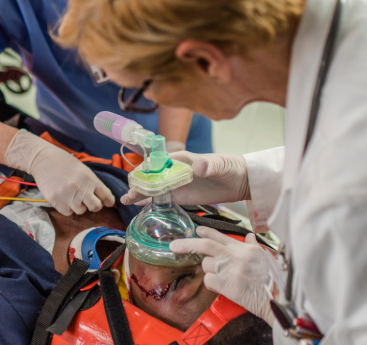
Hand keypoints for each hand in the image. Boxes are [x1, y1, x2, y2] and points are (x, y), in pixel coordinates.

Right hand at [5, 130, 114, 215]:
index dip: (109, 201)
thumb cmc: (64, 162)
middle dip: (94, 205)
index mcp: (90, 178)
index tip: (107, 203)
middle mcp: (80, 188)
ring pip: (81, 211)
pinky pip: (67, 212)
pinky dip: (67, 208)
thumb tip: (102, 197)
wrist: (43, 159)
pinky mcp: (56, 201)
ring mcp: (68, 196)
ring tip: (72, 197)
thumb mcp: (83, 169)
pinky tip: (64, 199)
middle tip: (88, 201)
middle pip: (96, 207)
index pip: (106, 195)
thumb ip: (92, 183)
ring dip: (79, 206)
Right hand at [121, 151, 248, 205]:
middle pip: (152, 177)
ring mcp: (177, 185)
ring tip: (126, 201)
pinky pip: (163, 199)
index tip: (137, 176)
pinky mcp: (182, 196)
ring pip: (154, 188)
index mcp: (181, 160)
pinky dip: (150, 202)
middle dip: (138, 184)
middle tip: (128, 193)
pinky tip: (139, 206)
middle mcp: (175, 172)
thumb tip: (197, 167)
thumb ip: (208, 165)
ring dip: (140, 193)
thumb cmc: (230, 167)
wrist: (240, 181)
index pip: (158, 162)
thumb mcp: (220, 165)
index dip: (146, 169)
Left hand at [170, 226, 274, 324]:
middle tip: (174, 246)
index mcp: (244, 248)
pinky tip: (223, 287)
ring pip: (206, 265)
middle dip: (187, 244)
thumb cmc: (271, 281)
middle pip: (205, 245)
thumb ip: (253, 246)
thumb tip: (249, 236)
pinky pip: (208, 280)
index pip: (220, 236)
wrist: (275, 298)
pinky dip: (213, 284)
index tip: (197, 230)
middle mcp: (234, 255)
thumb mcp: (265, 257)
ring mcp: (228, 269)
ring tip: (225, 279)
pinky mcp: (224, 283)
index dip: (206, 231)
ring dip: (210, 271)